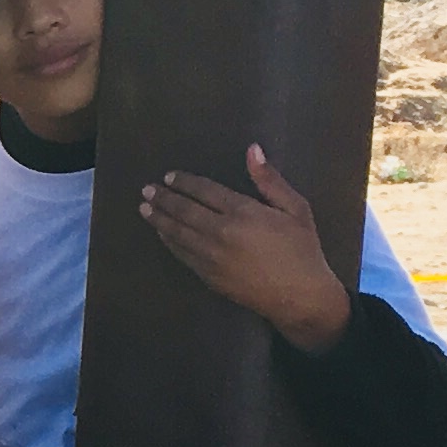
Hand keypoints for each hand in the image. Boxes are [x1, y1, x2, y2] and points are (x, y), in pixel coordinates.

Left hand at [139, 146, 351, 352]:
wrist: (299, 296)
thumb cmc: (302, 249)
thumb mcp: (295, 208)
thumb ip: (269, 180)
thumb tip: (252, 149)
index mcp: (243, 212)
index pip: (205, 191)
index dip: (185, 182)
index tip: (169, 177)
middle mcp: (221, 233)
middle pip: (184, 211)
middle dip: (163, 198)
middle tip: (146, 190)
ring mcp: (211, 257)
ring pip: (178, 233)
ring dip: (159, 219)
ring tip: (144, 208)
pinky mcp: (208, 276)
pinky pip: (182, 254)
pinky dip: (169, 241)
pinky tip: (162, 233)